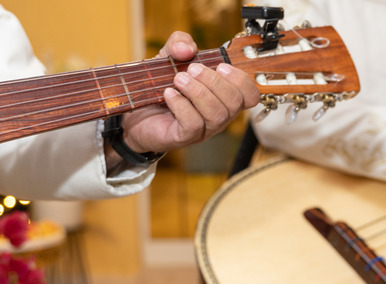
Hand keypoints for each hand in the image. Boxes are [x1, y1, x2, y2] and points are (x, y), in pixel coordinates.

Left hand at [121, 31, 259, 153]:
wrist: (135, 112)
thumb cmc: (159, 87)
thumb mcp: (170, 57)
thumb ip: (180, 44)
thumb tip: (188, 48)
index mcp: (223, 97)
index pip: (250, 96)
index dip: (241, 80)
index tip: (221, 66)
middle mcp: (218, 115)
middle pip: (234, 103)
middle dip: (214, 82)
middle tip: (192, 69)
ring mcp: (203, 129)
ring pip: (216, 115)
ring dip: (198, 92)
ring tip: (178, 79)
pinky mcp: (184, 138)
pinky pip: (193, 124)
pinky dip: (182, 105)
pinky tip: (169, 94)